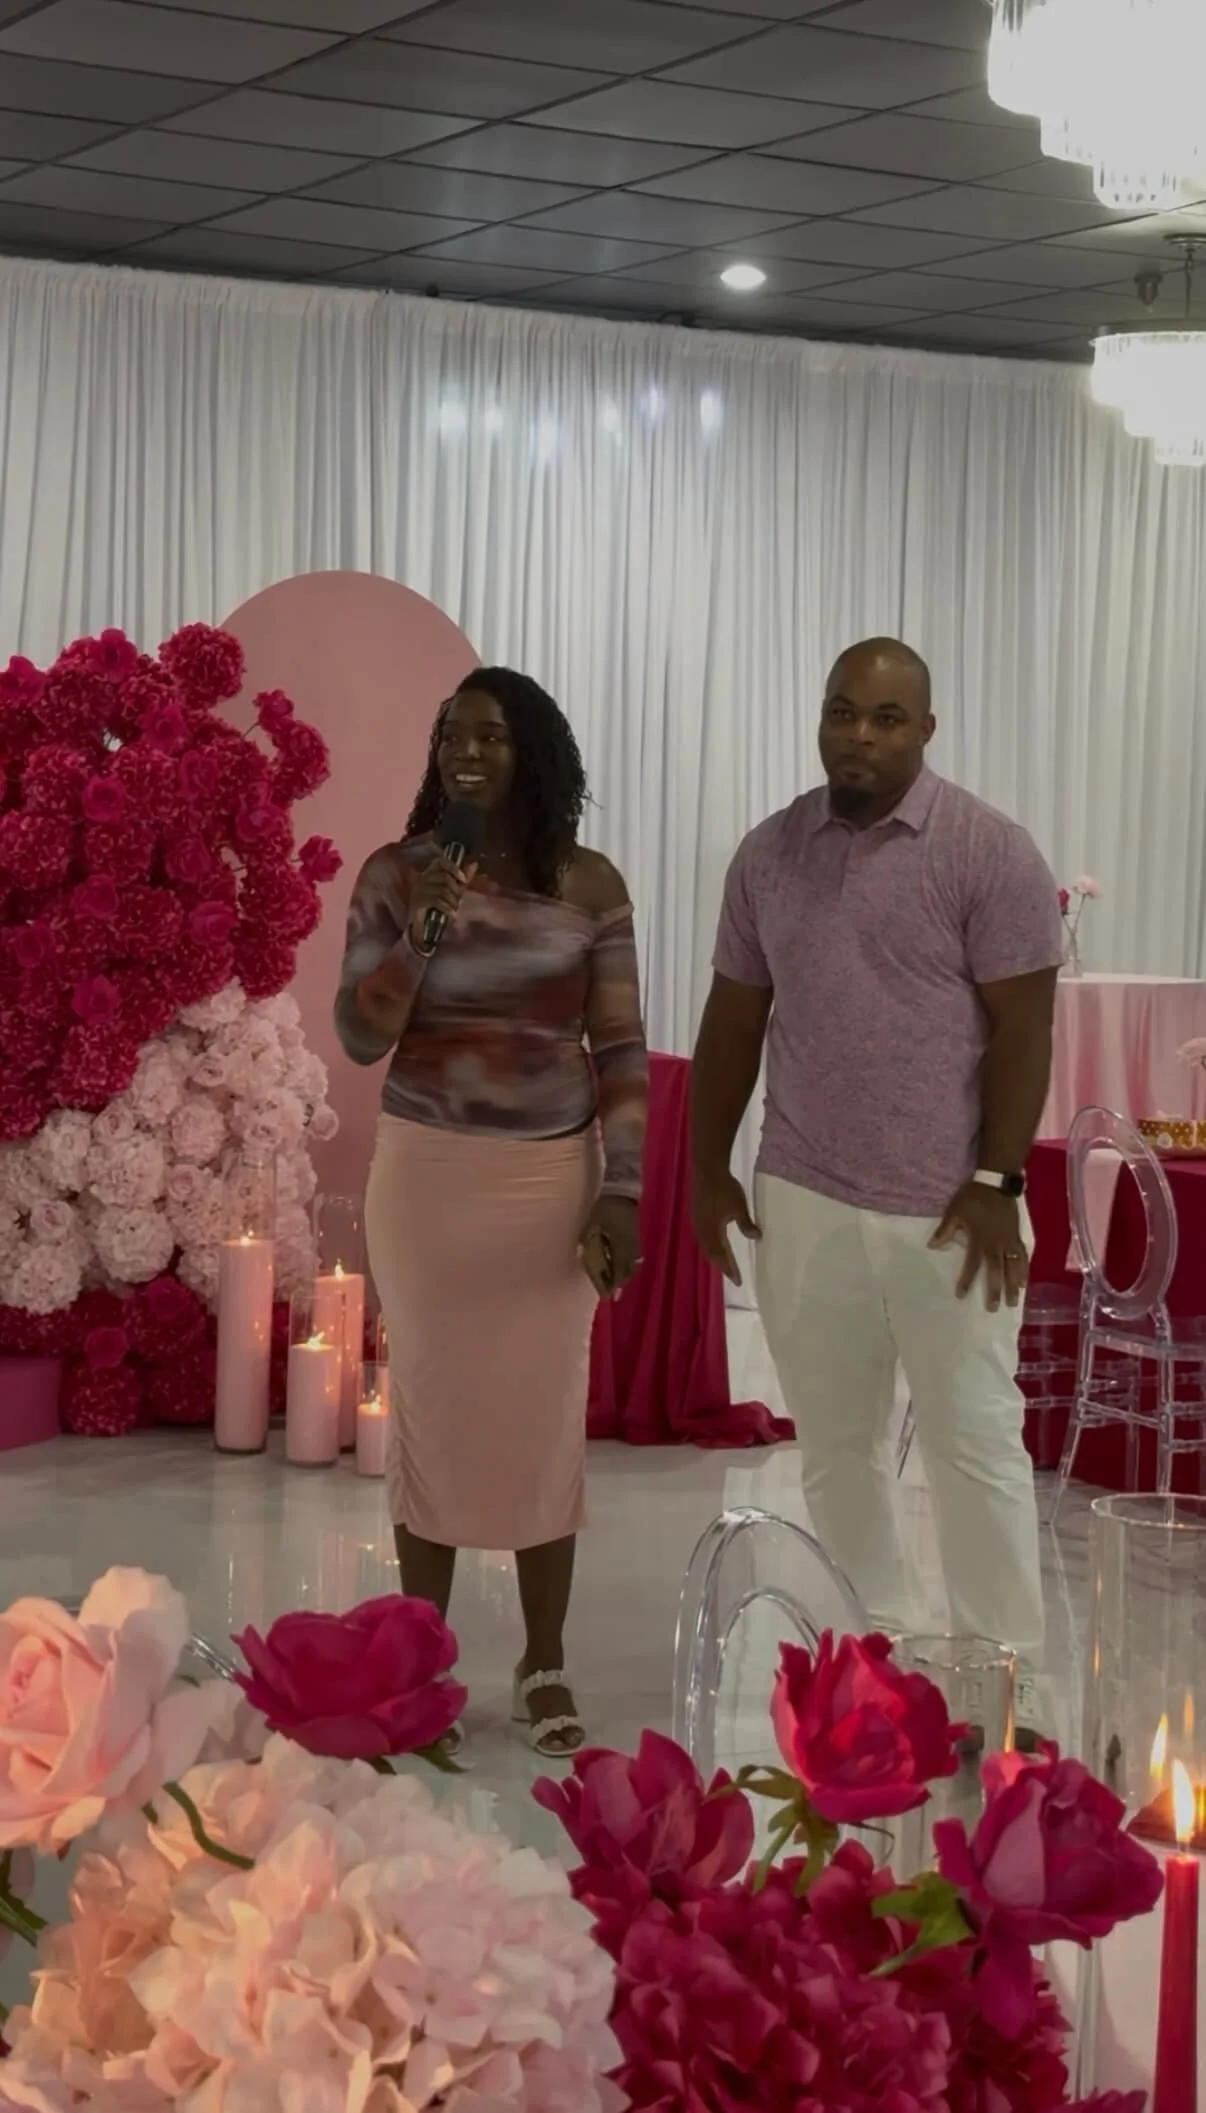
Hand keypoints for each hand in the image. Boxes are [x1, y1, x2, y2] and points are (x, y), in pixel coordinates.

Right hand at [408, 856, 475, 950]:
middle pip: (445, 877)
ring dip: (453, 902)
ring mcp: (418, 890)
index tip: (463, 880)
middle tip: (458, 901)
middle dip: (456, 891)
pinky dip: (447, 908)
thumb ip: (462, 878)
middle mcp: (422, 879)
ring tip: (455, 909)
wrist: (424, 928)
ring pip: (442, 890)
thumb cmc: (439, 907)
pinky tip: (451, 914)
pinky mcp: (417, 902)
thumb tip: (474, 863)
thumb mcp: (454, 891)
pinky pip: (437, 901)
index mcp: (430, 873)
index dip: (453, 868)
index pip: (440, 861)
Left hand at [578, 1195, 639, 1298]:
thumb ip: (589, 1240)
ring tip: (615, 1281)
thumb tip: (582, 1254)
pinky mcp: (636, 1236)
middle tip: (611, 1292)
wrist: (620, 1191)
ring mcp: (635, 1241)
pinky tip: (619, 1265)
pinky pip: (634, 1256)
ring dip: (624, 1274)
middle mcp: (631, 1246)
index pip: (618, 1270)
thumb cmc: (604, 1208)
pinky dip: (627, 1264)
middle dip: (620, 1282)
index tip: (609, 1296)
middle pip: (628, 1270)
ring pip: (633, 1264)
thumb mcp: (592, 1224)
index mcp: (621, 1244)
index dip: (613, 1284)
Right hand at [691, 1171, 759, 1287]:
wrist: (707, 1169)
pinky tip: (715, 1243)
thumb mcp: (739, 1207)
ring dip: (715, 1256)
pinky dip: (710, 1246)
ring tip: (724, 1263)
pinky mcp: (696, 1214)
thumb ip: (746, 1224)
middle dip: (722, 1265)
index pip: (722, 1256)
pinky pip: (703, 1237)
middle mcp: (702, 1231)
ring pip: (706, 1246)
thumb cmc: (725, 1188)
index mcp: (712, 1232)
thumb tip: (756, 1237)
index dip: (730, 1269)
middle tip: (733, 1275)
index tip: (739, 1281)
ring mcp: (697, 1222)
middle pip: (712, 1254)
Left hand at [930, 1183, 1027, 1310]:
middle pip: (997, 1271)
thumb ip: (945, 1230)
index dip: (966, 1280)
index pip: (972, 1265)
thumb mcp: (955, 1211)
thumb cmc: (973, 1198)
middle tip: (995, 1308)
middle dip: (996, 1290)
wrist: (996, 1184)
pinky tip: (1025, 1280)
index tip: (961, 1295)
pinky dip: (1025, 1269)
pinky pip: (1022, 1255)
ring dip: (1014, 1284)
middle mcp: (996, 1244)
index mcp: (980, 1240)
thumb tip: (932, 1245)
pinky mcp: (1017, 1236)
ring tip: (1015, 1300)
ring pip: (1013, 1266)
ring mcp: (1009, 1241)